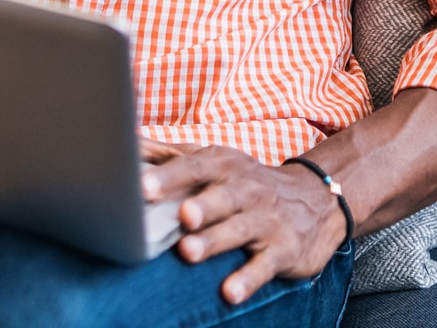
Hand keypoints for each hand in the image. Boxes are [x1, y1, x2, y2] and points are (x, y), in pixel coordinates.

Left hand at [142, 143, 345, 305]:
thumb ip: (166, 156)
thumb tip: (122, 143)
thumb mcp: (212, 160)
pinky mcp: (283, 250)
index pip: (194, 167)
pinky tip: (230, 292)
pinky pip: (264, 266)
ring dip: (214, 242)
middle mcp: (245, 189)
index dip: (169, 176)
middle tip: (180, 215)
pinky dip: (248, 279)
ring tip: (189, 252)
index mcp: (223, 164)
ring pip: (238, 231)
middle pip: (220, 197)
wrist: (315, 200)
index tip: (142, 187)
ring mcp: (266, 220)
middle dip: (200, 206)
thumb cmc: (244, 181)